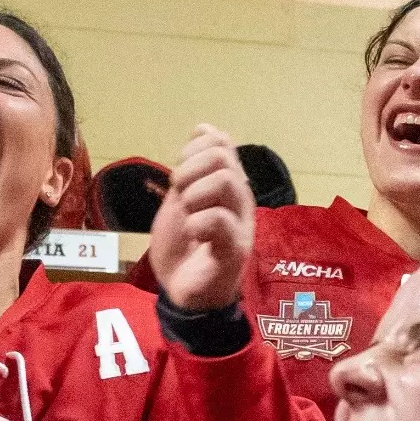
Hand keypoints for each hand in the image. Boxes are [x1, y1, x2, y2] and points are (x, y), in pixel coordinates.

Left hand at [147, 125, 255, 312]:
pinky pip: (219, 219)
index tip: (179, 176)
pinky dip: (195, 223)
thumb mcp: (180, 198)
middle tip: (180, 196)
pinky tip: (192, 235)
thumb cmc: (183, 247)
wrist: (182, 293)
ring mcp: (241, 223)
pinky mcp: (235, 248)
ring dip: (193, 194)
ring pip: (225, 181)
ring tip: (187, 215)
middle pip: (222, 155)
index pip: (220, 141)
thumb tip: (205, 127)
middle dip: (189, 169)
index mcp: (228, 184)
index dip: (192, 149)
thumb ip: (192, 166)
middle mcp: (239, 199)